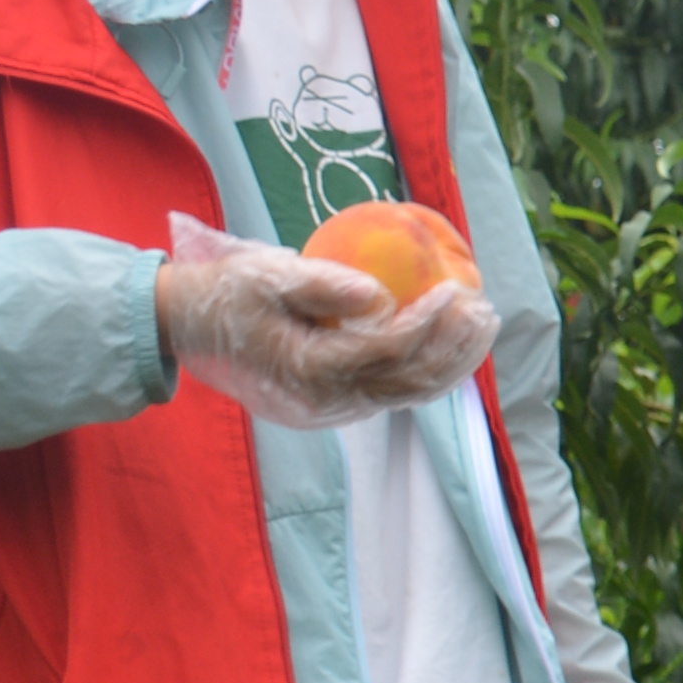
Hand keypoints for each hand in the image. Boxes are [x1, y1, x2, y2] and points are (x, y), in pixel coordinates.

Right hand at [159, 233, 496, 429]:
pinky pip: (397, 391)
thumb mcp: (267, 276)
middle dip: (456, 348)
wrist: (194, 327)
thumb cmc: (231, 292)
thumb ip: (321, 286)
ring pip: (410, 392)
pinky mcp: (340, 401)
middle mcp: (329, 398)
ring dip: (454, 362)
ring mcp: (336, 406)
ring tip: (484, 326)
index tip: (455, 291)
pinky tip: (456, 344)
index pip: (386, 350)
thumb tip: (378, 295)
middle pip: (410, 380)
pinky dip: (432, 369)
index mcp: (310, 369)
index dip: (427, 323)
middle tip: (487, 311)